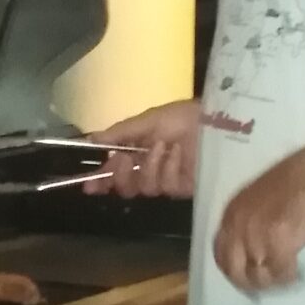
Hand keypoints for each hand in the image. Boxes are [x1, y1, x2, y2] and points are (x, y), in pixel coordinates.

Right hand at [83, 98, 201, 198]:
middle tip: (124, 160)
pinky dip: (168, 168)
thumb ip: (120, 133)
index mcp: (139, 149)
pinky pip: (165, 186)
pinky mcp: (182, 187)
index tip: (88, 186)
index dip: (101, 180)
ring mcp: (166, 178)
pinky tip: (178, 155)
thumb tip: (92, 139)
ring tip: (162, 147)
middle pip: (125, 185)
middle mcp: (149, 166)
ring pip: (143, 187)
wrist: (216, 123)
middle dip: (120, 174)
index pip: (115, 170)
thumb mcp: (149, 119)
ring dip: (149, 166)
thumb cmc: (183, 116)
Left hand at [214, 144, 304, 290]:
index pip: (219, 253)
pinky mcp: (279, 244)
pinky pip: (280, 274)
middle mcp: (239, 227)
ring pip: (257, 276)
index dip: (232, 269)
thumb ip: (247, 222)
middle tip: (266, 283)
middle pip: (234, 271)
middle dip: (249, 283)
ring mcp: (257, 237)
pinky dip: (288, 277)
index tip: (246, 274)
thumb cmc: (294, 181)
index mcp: (232, 214)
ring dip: (271, 281)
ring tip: (283, 277)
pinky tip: (295, 273)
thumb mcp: (256, 199)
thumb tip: (250, 248)